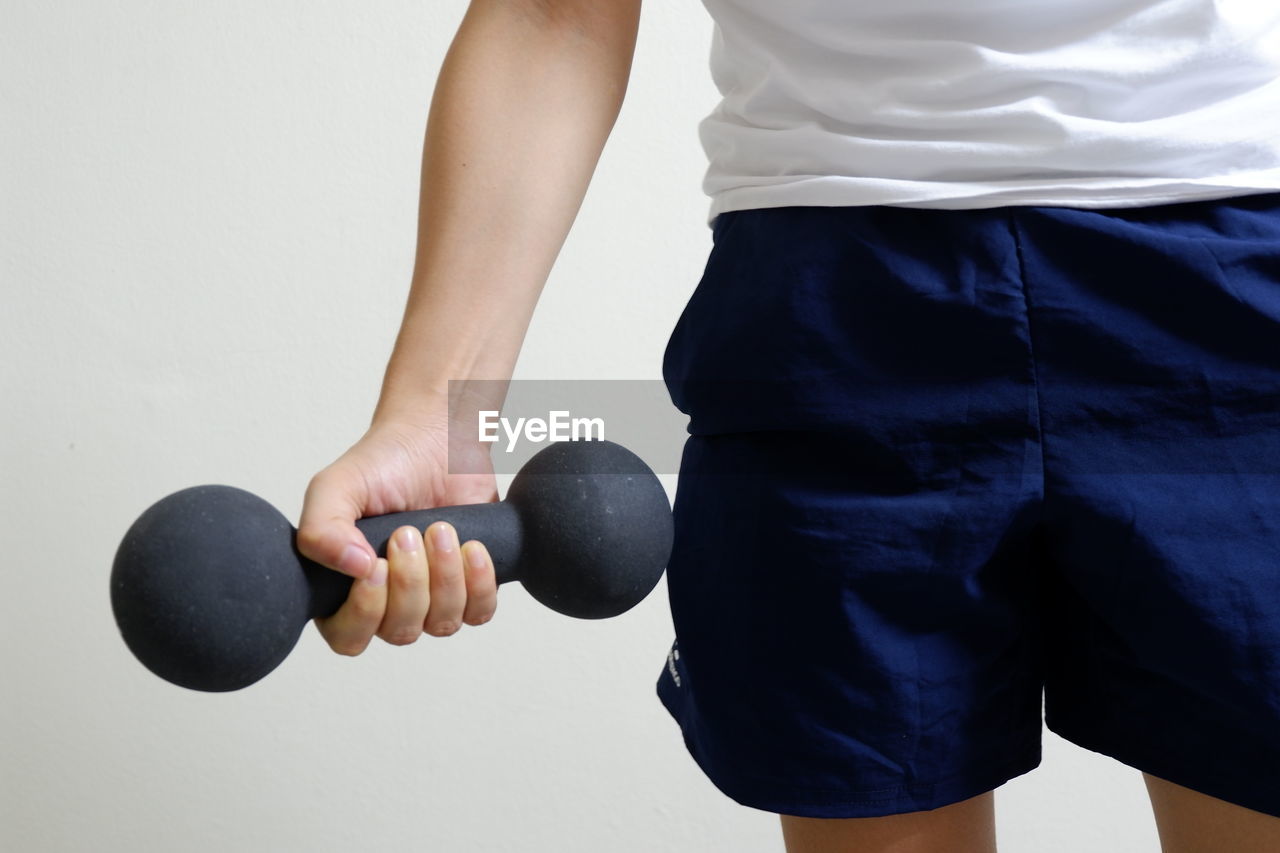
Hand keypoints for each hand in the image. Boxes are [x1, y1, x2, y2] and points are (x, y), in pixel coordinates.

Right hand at [296, 416, 499, 654]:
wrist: (437, 439)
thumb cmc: (383, 464)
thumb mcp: (335, 487)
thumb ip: (321, 529)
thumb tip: (355, 570)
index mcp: (342, 590)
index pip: (348, 637)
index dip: (364, 612)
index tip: (375, 564)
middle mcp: (386, 602)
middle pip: (399, 631)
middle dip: (409, 581)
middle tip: (408, 531)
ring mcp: (431, 598)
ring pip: (441, 624)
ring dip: (444, 576)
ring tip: (440, 527)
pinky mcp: (470, 586)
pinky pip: (479, 611)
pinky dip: (478, 582)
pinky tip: (472, 546)